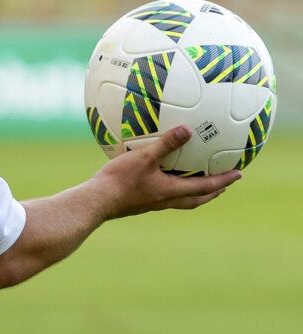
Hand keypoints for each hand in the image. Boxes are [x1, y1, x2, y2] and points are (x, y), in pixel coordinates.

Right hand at [92, 125, 242, 218]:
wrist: (96, 201)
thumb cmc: (120, 180)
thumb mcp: (144, 157)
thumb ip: (166, 144)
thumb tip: (187, 130)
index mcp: (171, 191)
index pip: (205, 187)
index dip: (223, 180)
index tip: (238, 174)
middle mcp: (165, 201)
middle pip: (196, 199)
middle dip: (212, 192)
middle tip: (223, 184)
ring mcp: (152, 204)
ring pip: (181, 200)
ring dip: (194, 193)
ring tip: (197, 183)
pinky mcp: (139, 203)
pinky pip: (164, 196)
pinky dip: (172, 189)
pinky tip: (160, 179)